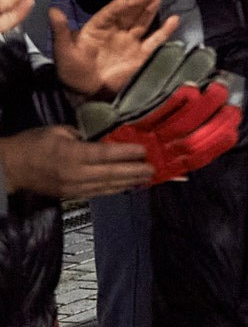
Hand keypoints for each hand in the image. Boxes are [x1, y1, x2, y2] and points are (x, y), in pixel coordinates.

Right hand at [0, 126, 154, 199]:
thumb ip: (84, 134)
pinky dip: (116, 189)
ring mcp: (75, 188)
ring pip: (108, 186)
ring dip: (130, 182)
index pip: (107, 154)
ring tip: (149, 178)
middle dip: (136, 171)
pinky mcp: (72, 195)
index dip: (128, 153)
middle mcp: (77, 174)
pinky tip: (128, 186)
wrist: (10, 169)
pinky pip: (99, 193)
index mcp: (73, 154)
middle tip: (155, 168)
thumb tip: (106, 135)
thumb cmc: (33, 144)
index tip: (145, 150)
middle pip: (112, 173)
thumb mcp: (59, 130)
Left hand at [50, 0, 175, 98]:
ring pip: (142, 22)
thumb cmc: (73, 72)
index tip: (124, 0)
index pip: (109, 15)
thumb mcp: (63, 51)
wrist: (87, 94)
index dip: (116, 8)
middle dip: (138, 2)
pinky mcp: (142, 55)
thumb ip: (61, 31)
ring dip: (150, 9)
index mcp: (97, 29)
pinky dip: (165, 30)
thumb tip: (53, 9)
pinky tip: (174, 19)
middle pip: (129, 14)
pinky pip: (155, 41)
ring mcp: (130, 42)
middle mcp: (116, 31)